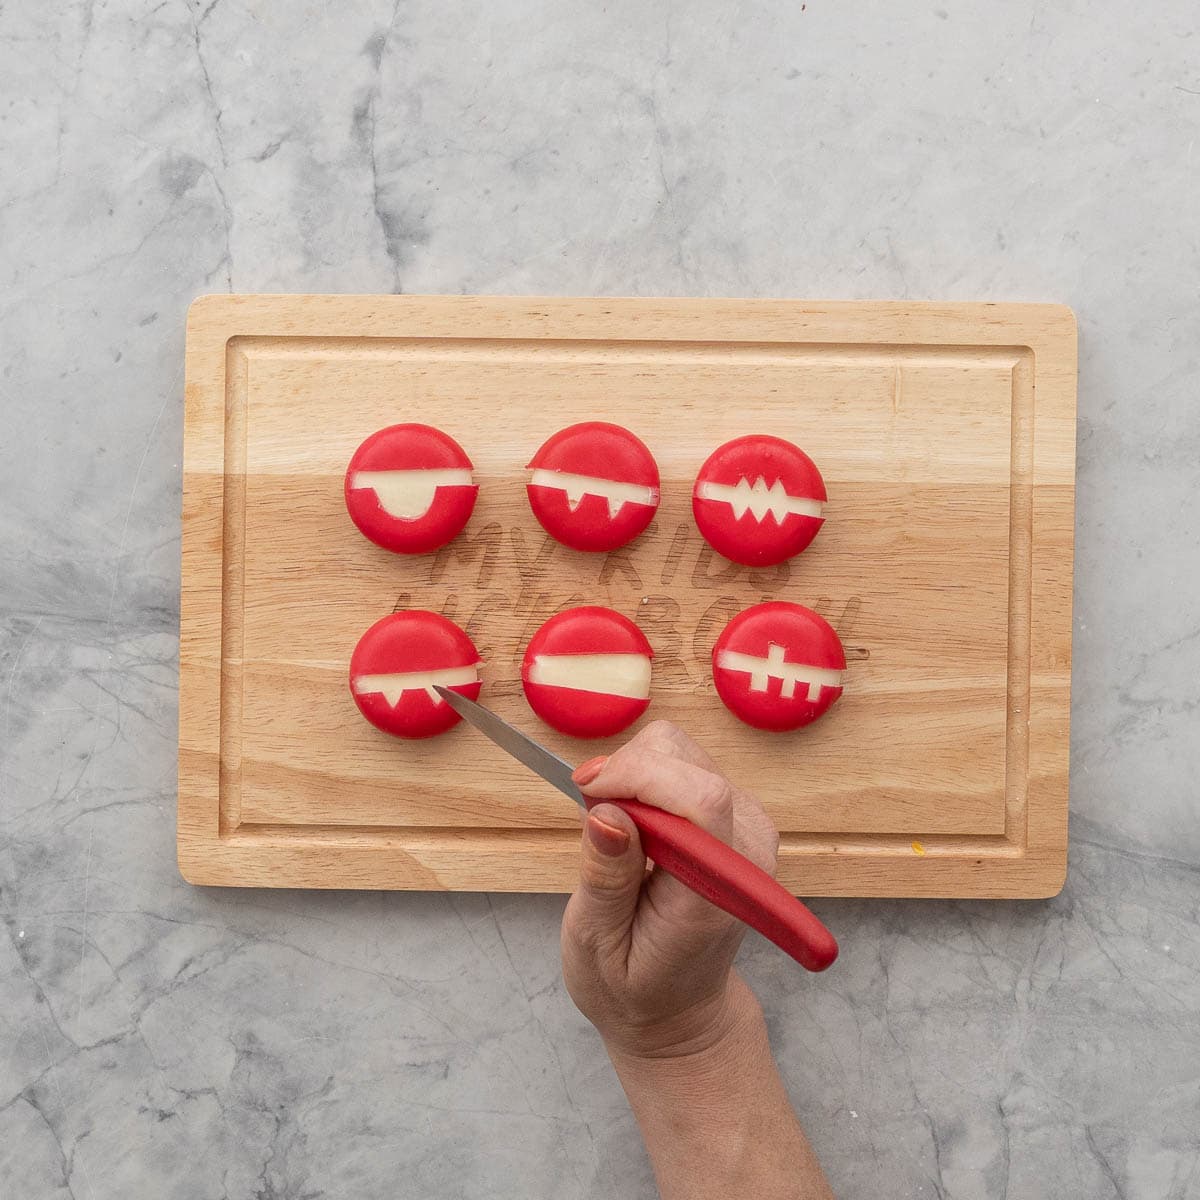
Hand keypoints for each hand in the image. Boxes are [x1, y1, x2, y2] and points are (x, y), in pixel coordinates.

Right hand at [560, 720, 779, 1061]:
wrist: (678, 1008)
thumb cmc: (633, 984)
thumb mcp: (598, 945)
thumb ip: (607, 878)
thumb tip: (607, 812)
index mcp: (716, 891)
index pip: (701, 799)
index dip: (638, 776)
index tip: (583, 789)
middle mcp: (747, 851)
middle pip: (687, 762)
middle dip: (626, 772)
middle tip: (588, 811)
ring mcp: (748, 827)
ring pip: (682, 752)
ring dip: (634, 775)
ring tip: (611, 828)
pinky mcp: (738, 814)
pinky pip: (685, 764)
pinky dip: (646, 779)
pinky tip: (633, 824)